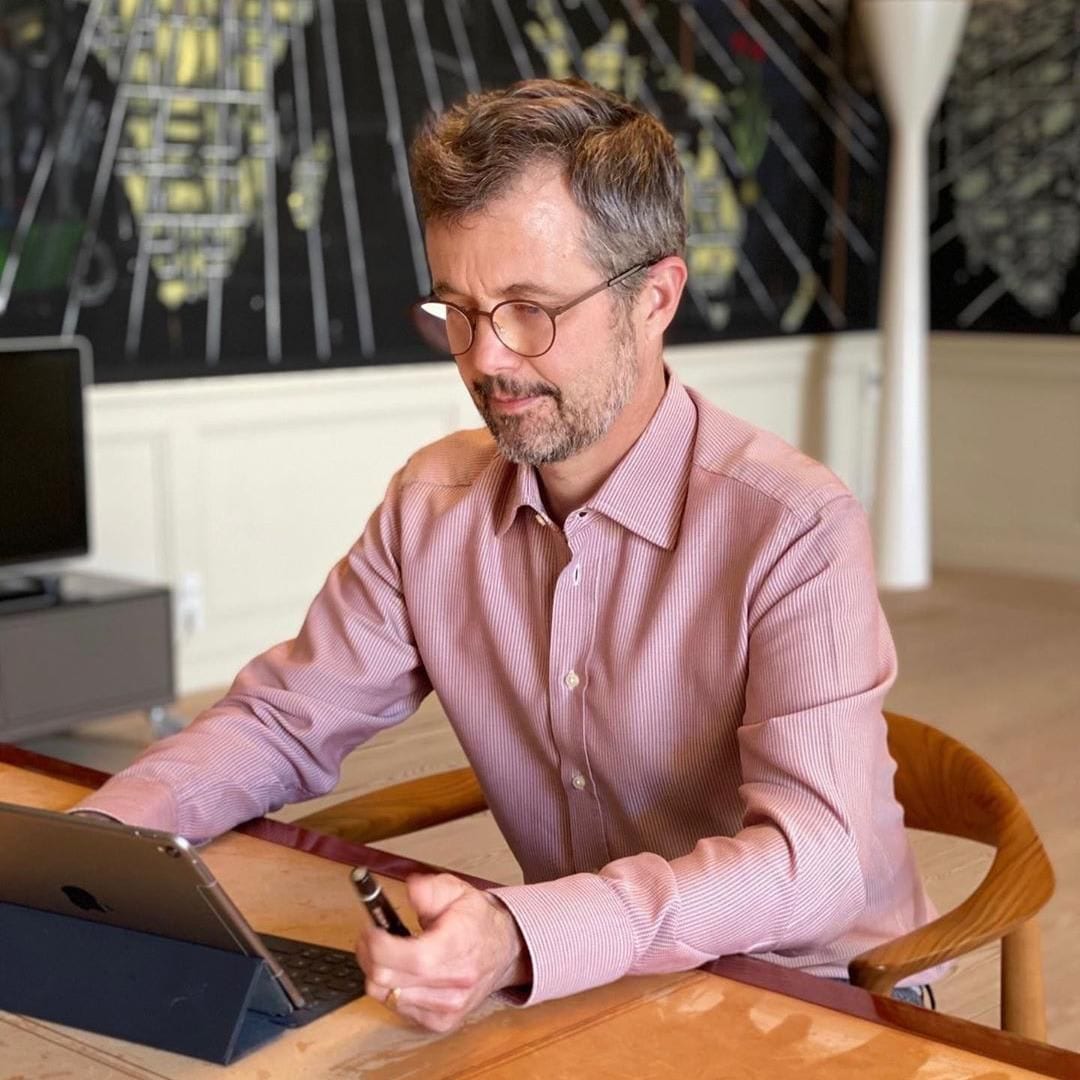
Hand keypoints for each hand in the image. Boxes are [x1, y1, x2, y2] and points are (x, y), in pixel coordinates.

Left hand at [355, 873, 530, 1032]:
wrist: (504, 951)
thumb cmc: (477, 921)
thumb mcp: (456, 890)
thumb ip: (430, 889)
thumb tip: (410, 891)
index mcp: (457, 948)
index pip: (409, 958)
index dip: (378, 943)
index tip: (370, 927)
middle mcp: (454, 984)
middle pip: (387, 980)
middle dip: (368, 954)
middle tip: (370, 936)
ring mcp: (446, 1008)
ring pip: (386, 996)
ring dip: (378, 972)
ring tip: (388, 953)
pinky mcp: (440, 1022)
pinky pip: (397, 1008)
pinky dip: (392, 989)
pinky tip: (403, 972)